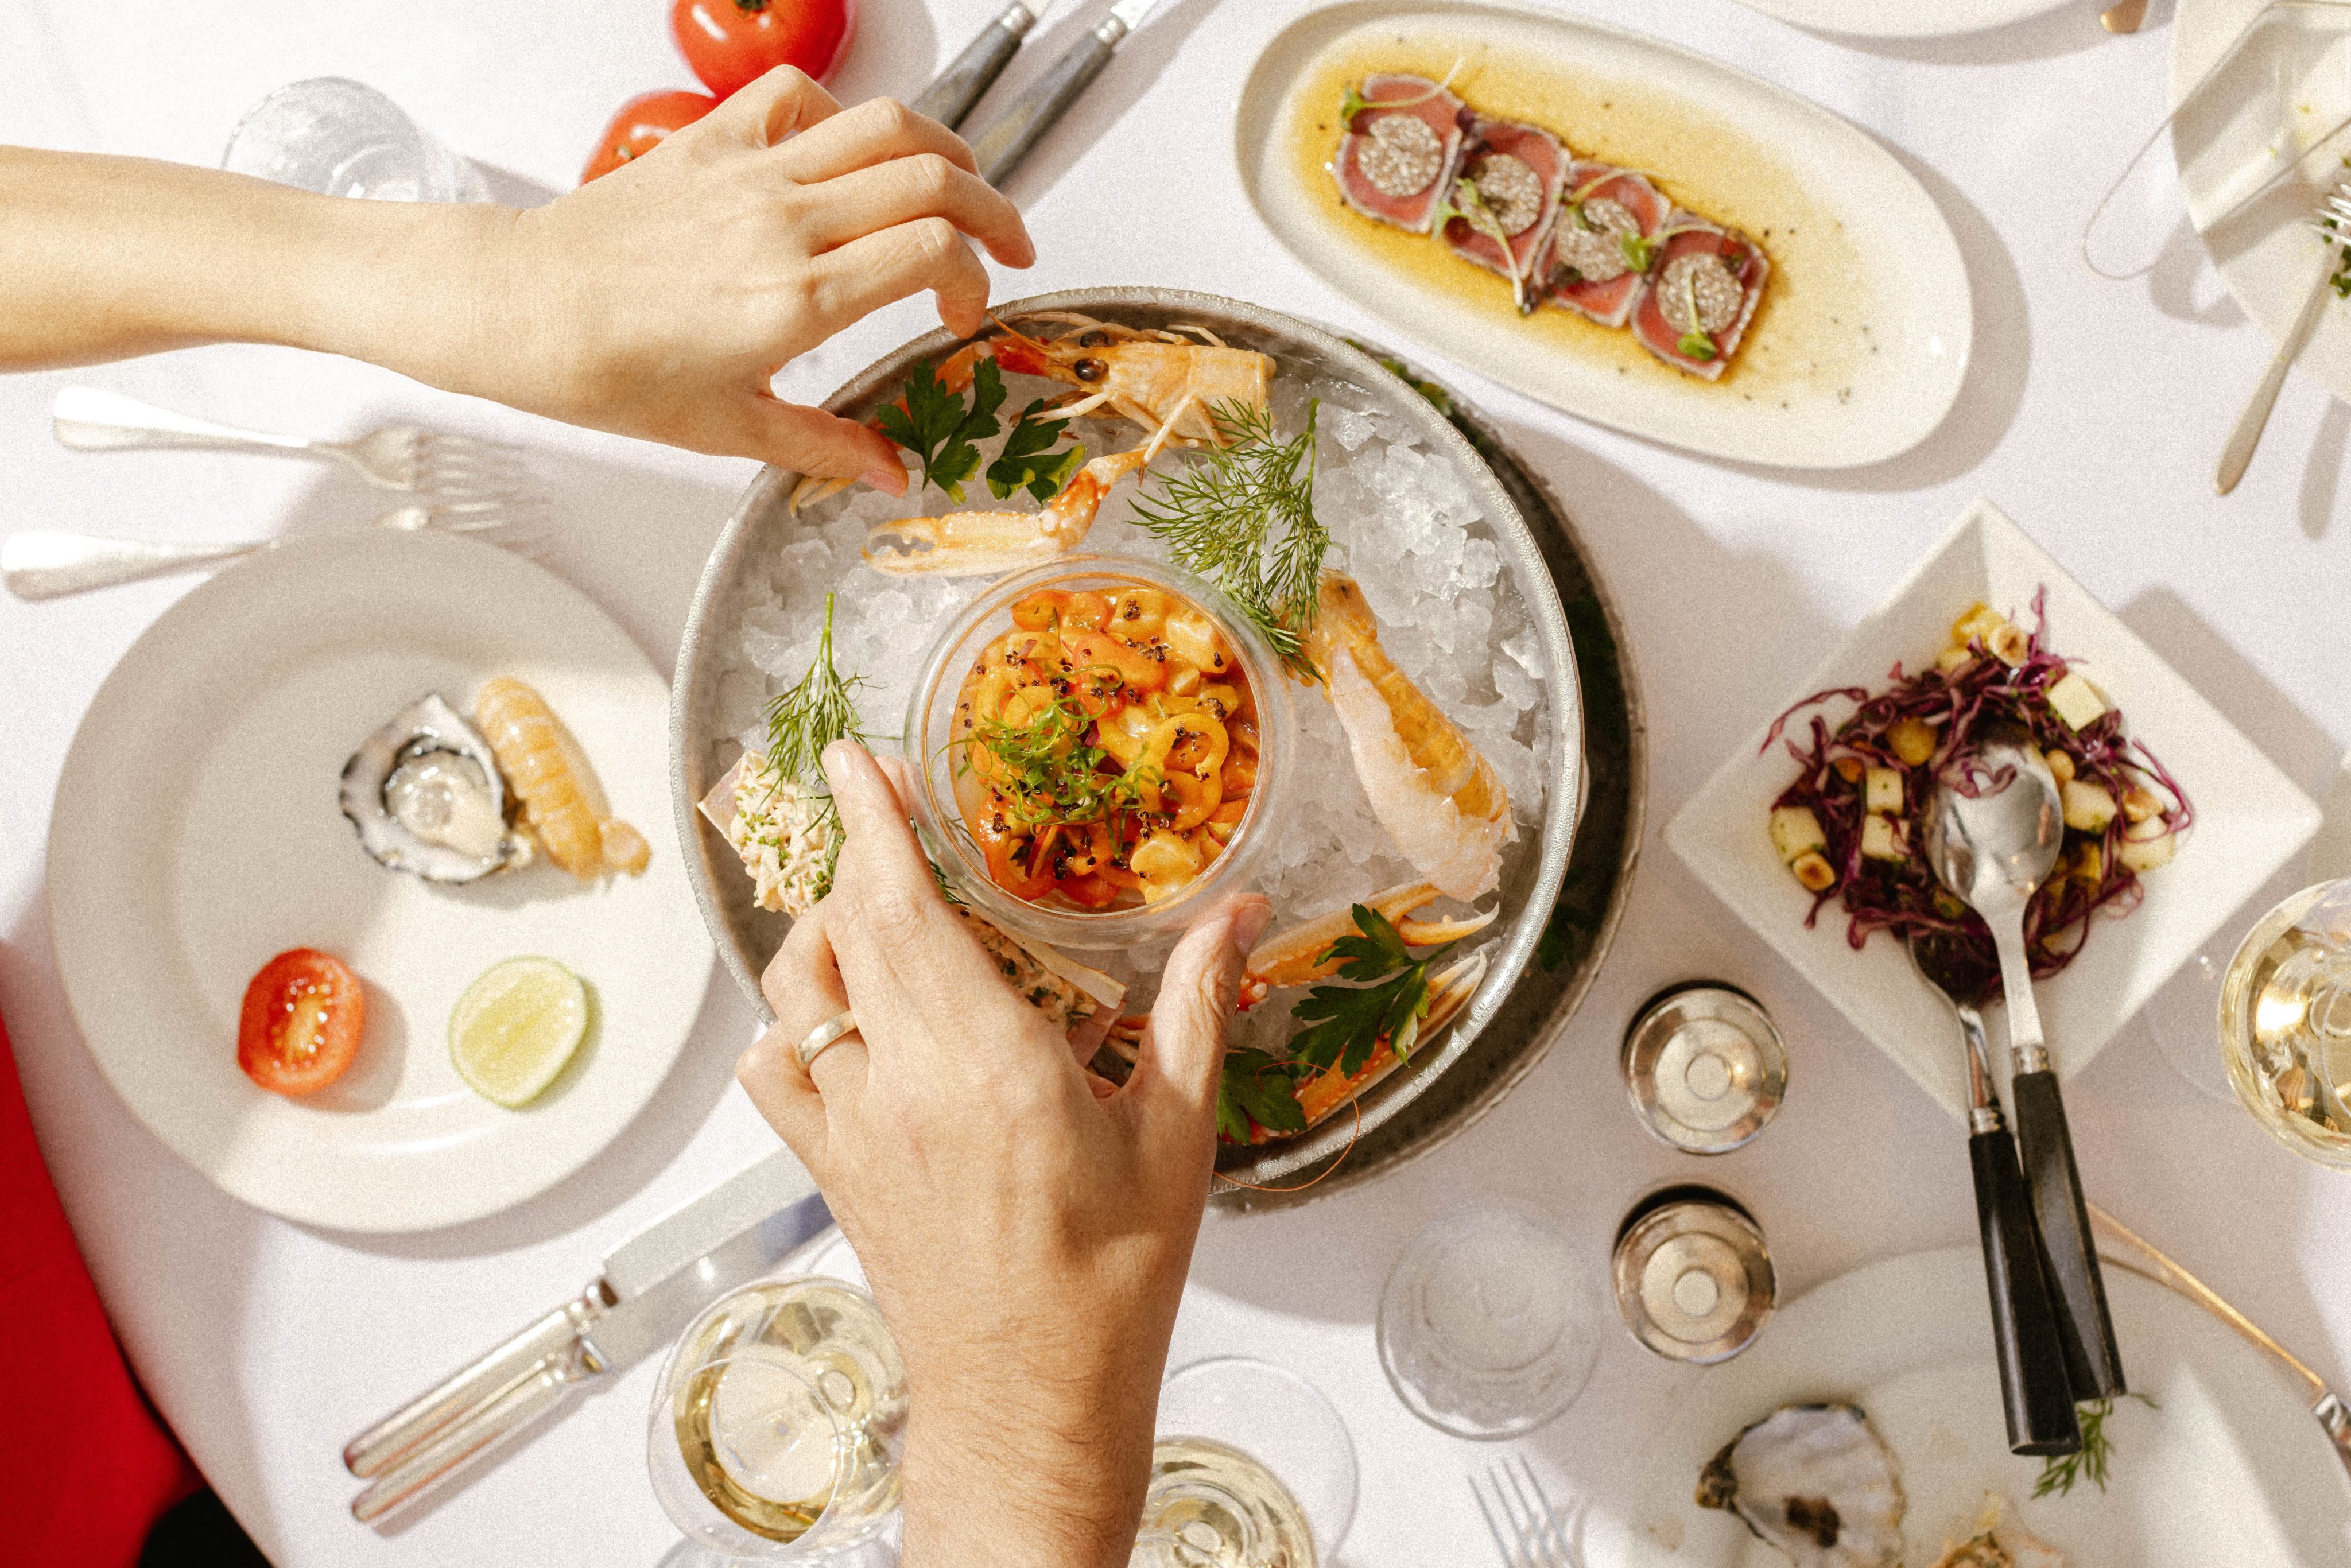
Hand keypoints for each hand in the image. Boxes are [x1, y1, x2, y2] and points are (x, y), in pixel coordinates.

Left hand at [478, 69, 1032, 487]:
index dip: (974, 282)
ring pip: (884, 121)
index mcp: (798, 300)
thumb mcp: (731, 430)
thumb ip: (827, 448)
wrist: (525, 310)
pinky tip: (849, 155)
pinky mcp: (713, 140)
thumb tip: (893, 476)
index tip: (959, 319)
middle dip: (993, 209)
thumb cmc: (614, 371)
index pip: (933, 252)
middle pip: (933, 175)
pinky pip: (801, 97)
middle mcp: (784, 223)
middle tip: (1007, 246)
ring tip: (958, 186)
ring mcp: (750, 171)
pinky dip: (844, 114)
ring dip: (943, 148)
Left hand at [737, 743, 1269, 1567]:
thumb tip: (1242, 914)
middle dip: (849, 850)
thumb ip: (1194, 1008)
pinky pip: (772, 1073)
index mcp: (991, 1066)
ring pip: (796, 992)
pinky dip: (785, 1023)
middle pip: (845, 933)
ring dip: (818, 928)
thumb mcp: (1176, 1136)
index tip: (860, 764)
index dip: (873, 827)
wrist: (1030, 1398)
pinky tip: (830, 1015)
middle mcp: (903, 1086)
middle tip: (868, 797)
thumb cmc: (1110, 1280)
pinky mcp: (830, 1169)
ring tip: (861, 898)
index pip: (904, 913)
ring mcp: (853, 1129)